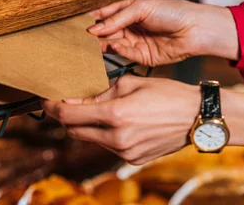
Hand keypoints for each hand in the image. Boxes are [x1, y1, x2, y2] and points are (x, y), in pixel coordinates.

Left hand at [43, 75, 199, 164]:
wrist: (197, 117)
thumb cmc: (167, 94)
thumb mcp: (130, 84)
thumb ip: (100, 94)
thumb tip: (76, 99)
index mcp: (115, 115)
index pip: (69, 115)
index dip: (53, 107)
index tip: (46, 100)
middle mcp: (117, 139)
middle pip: (74, 131)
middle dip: (66, 117)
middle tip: (67, 102)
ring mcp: (125, 152)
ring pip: (90, 139)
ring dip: (86, 125)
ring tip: (96, 109)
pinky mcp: (133, 160)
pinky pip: (107, 146)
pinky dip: (104, 134)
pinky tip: (116, 122)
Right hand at [89, 0, 238, 65]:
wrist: (195, 29)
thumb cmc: (173, 11)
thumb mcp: (141, 7)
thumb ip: (117, 18)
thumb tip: (94, 29)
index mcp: (129, 10)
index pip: (105, 14)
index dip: (92, 18)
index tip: (76, 23)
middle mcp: (130, 26)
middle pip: (106, 31)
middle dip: (93, 34)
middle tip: (77, 37)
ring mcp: (135, 42)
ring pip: (112, 44)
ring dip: (101, 44)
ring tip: (88, 44)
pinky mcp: (142, 57)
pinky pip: (124, 54)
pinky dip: (116, 50)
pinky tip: (111, 46)